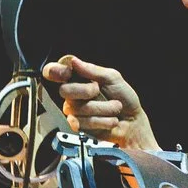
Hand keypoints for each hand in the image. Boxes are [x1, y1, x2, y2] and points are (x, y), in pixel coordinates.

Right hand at [42, 55, 157, 148]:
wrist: (132, 121)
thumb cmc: (124, 98)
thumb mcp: (113, 78)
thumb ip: (92, 70)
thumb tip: (74, 62)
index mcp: (79, 78)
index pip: (55, 71)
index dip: (54, 70)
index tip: (65, 73)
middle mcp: (74, 93)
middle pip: (64, 90)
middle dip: (86, 91)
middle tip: (98, 91)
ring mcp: (75, 110)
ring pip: (78, 108)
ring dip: (102, 109)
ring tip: (113, 109)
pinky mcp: (78, 126)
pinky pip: (82, 122)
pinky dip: (101, 121)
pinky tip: (109, 120)